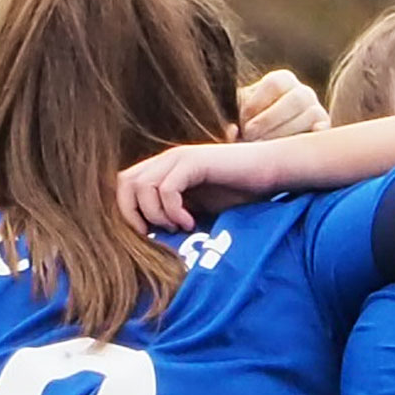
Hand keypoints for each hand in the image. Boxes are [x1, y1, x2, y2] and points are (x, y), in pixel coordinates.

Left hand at [117, 142, 281, 232]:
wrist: (270, 172)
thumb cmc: (238, 192)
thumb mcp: (198, 205)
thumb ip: (173, 212)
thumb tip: (148, 236)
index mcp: (164, 168)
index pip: (124, 184)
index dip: (128, 210)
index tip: (147, 234)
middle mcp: (167, 159)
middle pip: (125, 182)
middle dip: (133, 213)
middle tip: (154, 234)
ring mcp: (179, 157)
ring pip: (143, 187)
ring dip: (157, 214)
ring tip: (180, 227)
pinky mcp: (194, 161)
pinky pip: (167, 189)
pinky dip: (174, 211)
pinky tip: (191, 222)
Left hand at [237, 70, 329, 141]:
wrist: (268, 142)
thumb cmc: (248, 126)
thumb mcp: (238, 117)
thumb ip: (232, 119)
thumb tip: (232, 131)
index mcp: (282, 80)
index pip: (275, 83)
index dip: (257, 104)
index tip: (243, 123)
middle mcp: (303, 92)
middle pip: (296, 98)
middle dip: (271, 121)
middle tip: (251, 138)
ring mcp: (317, 110)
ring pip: (310, 116)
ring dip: (285, 134)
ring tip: (265, 149)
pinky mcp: (324, 130)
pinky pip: (324, 131)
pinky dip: (312, 138)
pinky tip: (292, 150)